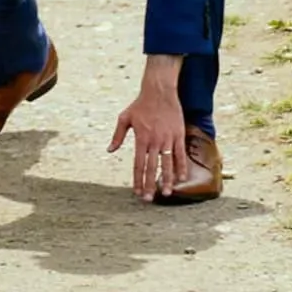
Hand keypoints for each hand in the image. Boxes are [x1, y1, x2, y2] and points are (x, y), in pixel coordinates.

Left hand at [110, 57, 190, 201]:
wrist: (159, 92)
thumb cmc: (140, 105)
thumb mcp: (124, 118)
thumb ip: (117, 136)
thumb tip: (109, 150)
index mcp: (140, 139)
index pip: (138, 164)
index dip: (137, 180)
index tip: (137, 192)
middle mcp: (154, 142)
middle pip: (151, 168)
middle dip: (149, 185)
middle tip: (149, 200)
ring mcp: (167, 139)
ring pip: (167, 164)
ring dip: (166, 180)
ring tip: (165, 193)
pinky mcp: (178, 136)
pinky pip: (180, 155)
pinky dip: (181, 167)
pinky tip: (180, 179)